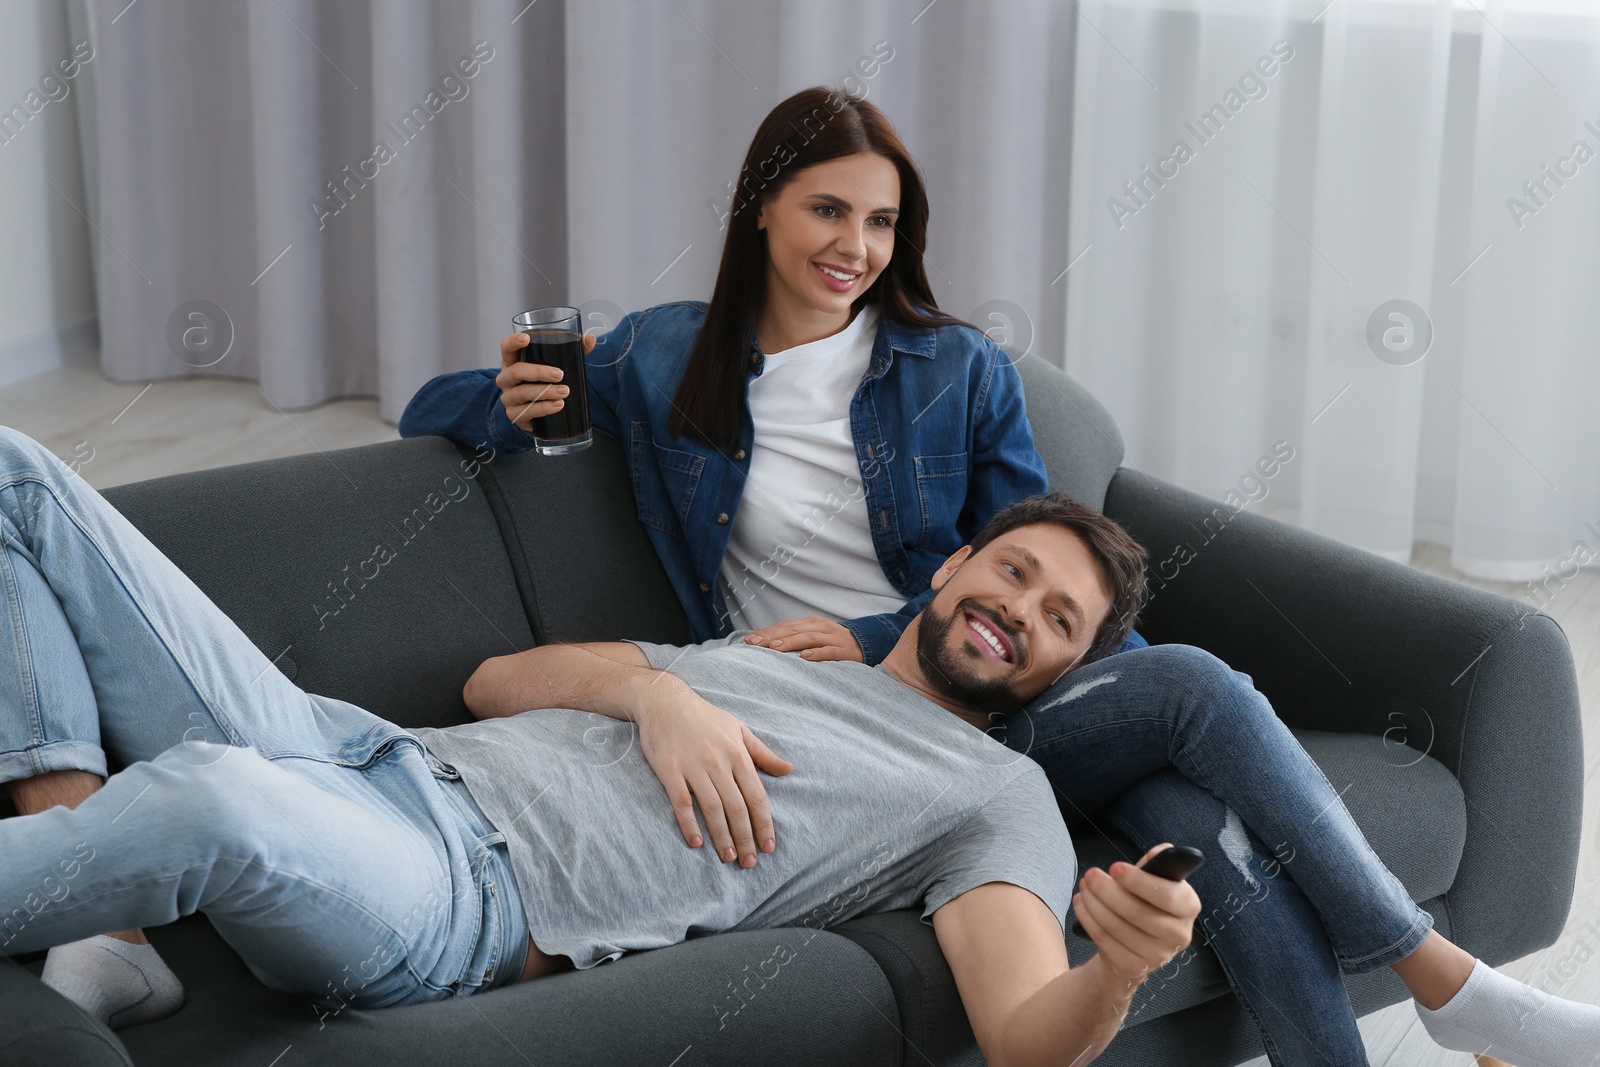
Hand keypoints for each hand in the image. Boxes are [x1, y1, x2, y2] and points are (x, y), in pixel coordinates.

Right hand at [496, 331, 595, 430]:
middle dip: (539, 372)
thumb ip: (573, 350)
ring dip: (545, 392)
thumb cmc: (544, 381)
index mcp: (513, 361)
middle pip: (516, 371)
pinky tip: (557, 405)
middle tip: (559, 374)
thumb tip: (590, 340)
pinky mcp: (515, 415)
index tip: (526, 339)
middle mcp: (506, 378)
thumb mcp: (554, 364)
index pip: (506, 347)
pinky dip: (544, 408)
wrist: (538, 411)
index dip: (513, 342)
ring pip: (522, 393)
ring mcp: (508, 398)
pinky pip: (527, 412)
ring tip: (564, 392)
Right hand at [632, 676, 793, 868]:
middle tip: (750, 863)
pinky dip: (689, 823)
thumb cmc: (705, 717)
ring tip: (729, 858)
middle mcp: (718, 762)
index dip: (764, 824)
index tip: (769, 847)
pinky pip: (681, 802)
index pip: (757, 796)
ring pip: (712, 808)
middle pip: (736, 807)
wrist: (665, 701)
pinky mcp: (669, 770)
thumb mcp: (739, 729)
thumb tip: (789, 770)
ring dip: (722, 836)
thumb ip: (762, 753)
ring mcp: (693, 766)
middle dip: (746, 838)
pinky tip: (697, 842)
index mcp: (737, 753)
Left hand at [743, 616, 862, 661]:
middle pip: (792, 630)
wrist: (865, 643)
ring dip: (789, 643)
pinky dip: (816, 653)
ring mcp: (831, 638)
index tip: (748, 640)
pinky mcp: (843, 650)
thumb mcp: (813, 635)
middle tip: (754, 644)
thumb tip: (767, 644)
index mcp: (809, 623)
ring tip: (774, 648)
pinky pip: (828, 651)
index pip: (783, 626)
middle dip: (771, 637)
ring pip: (808, 638)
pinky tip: (804, 657)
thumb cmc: (832, 642)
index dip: (766, 632)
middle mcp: (819, 627)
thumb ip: (794, 637)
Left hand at [1071, 843, 1201, 983]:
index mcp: (1189, 907)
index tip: (1114, 867)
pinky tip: (1081, 904)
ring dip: (1094, 903)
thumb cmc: (1145, 905)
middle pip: (1137, 912)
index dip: (1139, 881)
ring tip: (1084, 887)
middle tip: (1090, 875)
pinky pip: (1105, 941)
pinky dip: (1088, 919)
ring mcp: (1158, 955)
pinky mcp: (1134, 967)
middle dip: (1107, 890)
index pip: (1168, 895)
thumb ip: (1155, 868)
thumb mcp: (1154, 884)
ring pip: (1117, 926)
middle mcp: (1179, 934)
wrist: (1135, 946)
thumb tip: (1160, 852)